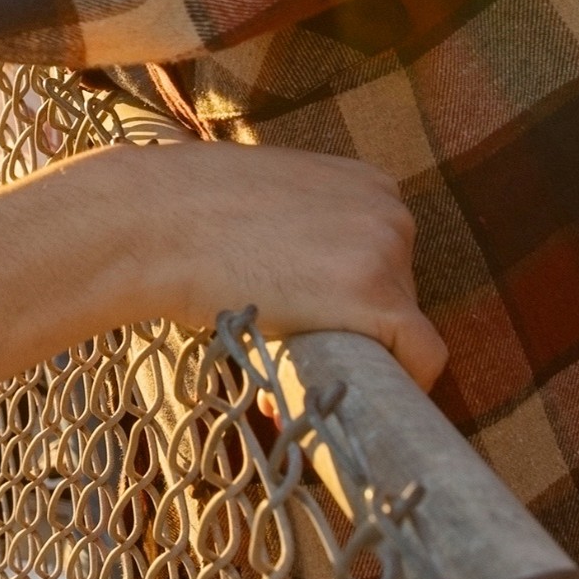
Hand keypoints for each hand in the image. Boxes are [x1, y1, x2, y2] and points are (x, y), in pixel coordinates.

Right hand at [72, 140, 445, 388]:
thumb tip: (303, 271)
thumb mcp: (268, 195)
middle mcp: (391, 211)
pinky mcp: (378, 299)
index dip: (347, 299)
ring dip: (354, 354)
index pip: (387, 258)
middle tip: (292, 348)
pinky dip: (397, 386)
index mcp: (369, 183)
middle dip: (351, 328)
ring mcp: (388, 253)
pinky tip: (345, 395)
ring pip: (400, 330)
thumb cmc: (189, 210)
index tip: (308, 322)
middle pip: (399, 293)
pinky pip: (422, 358)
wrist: (156, 222)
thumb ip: (305, 225)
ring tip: (292, 362)